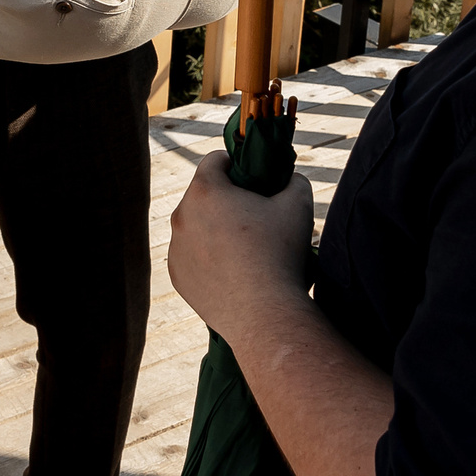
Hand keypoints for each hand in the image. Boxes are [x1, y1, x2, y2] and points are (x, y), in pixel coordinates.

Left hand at [167, 147, 315, 345]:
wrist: (264, 314)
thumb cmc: (281, 254)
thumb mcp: (298, 205)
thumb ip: (293, 180)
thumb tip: (289, 179)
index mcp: (205, 191)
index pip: (215, 160)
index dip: (237, 164)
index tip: (253, 179)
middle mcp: (181, 216)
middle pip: (204, 194)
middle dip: (226, 199)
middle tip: (254, 217)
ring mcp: (176, 247)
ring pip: (196, 226)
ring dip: (215, 229)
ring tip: (245, 248)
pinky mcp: (177, 275)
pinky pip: (192, 256)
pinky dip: (207, 258)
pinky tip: (233, 271)